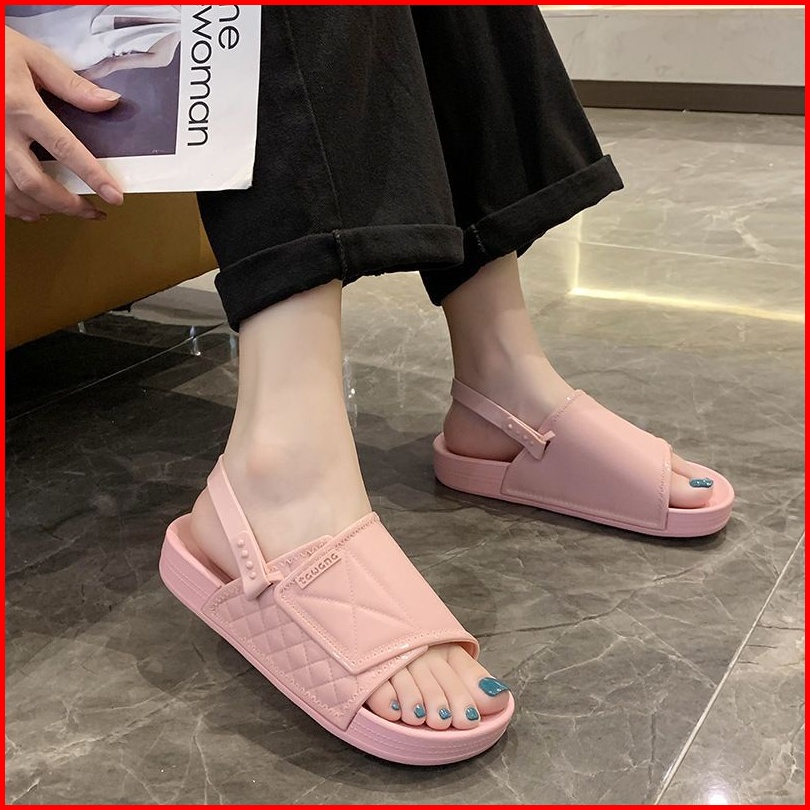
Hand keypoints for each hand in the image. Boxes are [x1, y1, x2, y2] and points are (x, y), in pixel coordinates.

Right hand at [5, 25, 124, 221]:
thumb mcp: (31, 55)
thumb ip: (70, 84)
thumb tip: (110, 102)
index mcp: (21, 107)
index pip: (65, 149)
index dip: (92, 176)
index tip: (115, 197)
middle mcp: (0, 133)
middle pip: (36, 184)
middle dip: (68, 205)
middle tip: (93, 213)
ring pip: (12, 193)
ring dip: (43, 209)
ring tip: (68, 212)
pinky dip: (14, 207)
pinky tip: (33, 209)